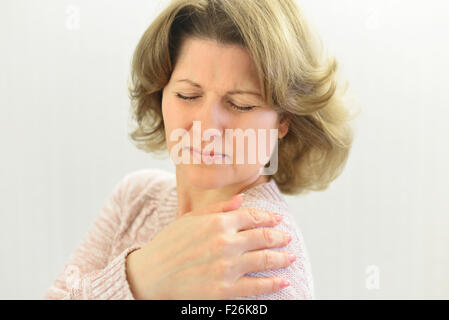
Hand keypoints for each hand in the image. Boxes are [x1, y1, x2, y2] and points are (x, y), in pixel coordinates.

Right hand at [125, 194, 292, 298]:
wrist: (150, 275)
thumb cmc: (168, 244)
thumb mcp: (190, 219)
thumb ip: (217, 209)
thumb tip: (241, 200)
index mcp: (217, 223)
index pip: (252, 216)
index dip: (268, 218)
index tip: (277, 220)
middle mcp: (225, 243)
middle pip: (263, 237)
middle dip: (279, 237)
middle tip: (287, 238)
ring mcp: (227, 267)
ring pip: (265, 260)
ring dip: (282, 258)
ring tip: (290, 257)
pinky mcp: (225, 290)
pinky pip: (257, 287)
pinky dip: (273, 284)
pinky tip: (283, 281)